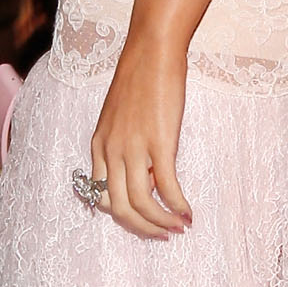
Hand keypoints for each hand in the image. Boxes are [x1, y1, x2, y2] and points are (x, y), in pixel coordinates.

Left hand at [90, 30, 191, 240]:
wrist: (150, 52)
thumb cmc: (139, 80)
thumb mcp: (120, 118)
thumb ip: (125, 148)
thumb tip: (148, 177)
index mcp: (99, 146)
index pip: (101, 198)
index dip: (123, 217)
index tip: (143, 220)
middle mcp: (111, 151)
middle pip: (120, 208)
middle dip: (142, 228)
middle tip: (163, 235)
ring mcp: (133, 148)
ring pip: (141, 203)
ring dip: (161, 223)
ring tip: (178, 228)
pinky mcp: (159, 142)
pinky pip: (167, 186)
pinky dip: (177, 206)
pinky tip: (188, 213)